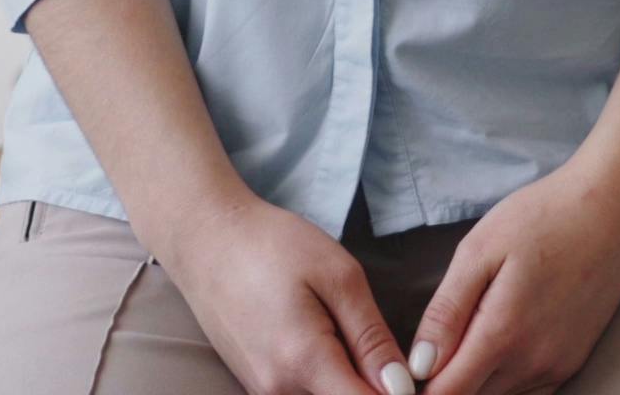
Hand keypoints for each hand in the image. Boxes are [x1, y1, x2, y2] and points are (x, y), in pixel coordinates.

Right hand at [149, 191, 412, 394]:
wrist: (207, 239)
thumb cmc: (274, 246)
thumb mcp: (339, 277)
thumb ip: (371, 338)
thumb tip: (401, 388)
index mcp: (304, 362)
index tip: (412, 376)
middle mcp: (278, 390)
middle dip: (374, 388)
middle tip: (381, 346)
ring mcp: (263, 390)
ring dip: (349, 382)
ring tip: (354, 334)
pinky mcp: (256, 383)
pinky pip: (302, 393)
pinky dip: (326, 379)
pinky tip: (333, 341)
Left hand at [409, 157, 619, 394]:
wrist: (615, 207)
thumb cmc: (544, 217)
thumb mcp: (480, 250)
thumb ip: (447, 311)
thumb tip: (418, 366)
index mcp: (502, 335)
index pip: (447, 394)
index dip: (420, 387)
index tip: (407, 366)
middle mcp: (533, 363)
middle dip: (447, 379)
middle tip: (436, 342)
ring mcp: (557, 366)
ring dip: (476, 378)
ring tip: (469, 334)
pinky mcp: (573, 361)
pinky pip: (526, 389)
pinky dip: (504, 377)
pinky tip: (500, 342)